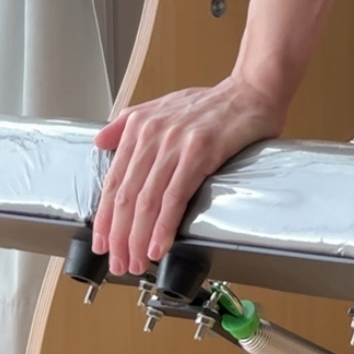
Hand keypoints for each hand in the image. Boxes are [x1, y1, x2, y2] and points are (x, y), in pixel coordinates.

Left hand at [92, 74, 286, 276]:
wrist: (252, 91)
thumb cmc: (213, 104)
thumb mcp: (163, 105)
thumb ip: (128, 124)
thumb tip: (100, 140)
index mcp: (140, 126)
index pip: (113, 180)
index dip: (104, 217)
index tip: (102, 243)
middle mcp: (153, 134)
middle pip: (127, 195)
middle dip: (119, 236)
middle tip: (120, 262)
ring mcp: (176, 143)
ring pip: (147, 200)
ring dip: (138, 238)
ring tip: (137, 261)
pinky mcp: (200, 152)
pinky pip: (175, 196)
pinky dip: (164, 225)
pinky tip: (159, 245)